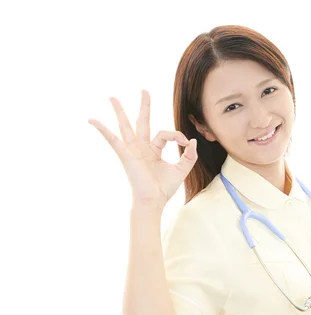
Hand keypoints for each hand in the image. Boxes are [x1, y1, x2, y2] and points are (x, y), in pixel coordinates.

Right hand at [89, 90, 197, 207]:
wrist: (153, 201)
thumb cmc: (164, 188)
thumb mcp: (181, 169)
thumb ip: (189, 155)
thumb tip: (192, 141)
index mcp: (153, 150)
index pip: (165, 133)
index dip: (177, 136)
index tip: (186, 143)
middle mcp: (142, 148)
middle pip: (142, 122)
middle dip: (144, 106)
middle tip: (145, 90)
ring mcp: (132, 150)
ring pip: (125, 126)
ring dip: (120, 111)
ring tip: (112, 97)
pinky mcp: (125, 155)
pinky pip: (112, 139)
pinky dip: (102, 129)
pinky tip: (91, 120)